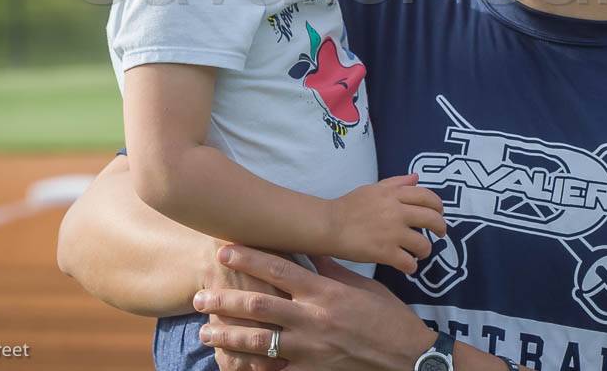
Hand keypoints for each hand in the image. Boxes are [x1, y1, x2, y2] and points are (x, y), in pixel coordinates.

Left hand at [195, 247, 437, 370]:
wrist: (406, 356)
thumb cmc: (388, 316)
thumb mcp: (362, 286)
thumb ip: (331, 269)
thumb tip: (308, 248)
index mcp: (325, 292)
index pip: (280, 269)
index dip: (249, 258)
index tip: (224, 250)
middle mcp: (313, 318)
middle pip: (259, 305)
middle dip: (226, 300)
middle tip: (200, 296)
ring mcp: (310, 348)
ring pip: (260, 341)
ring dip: (229, 335)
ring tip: (206, 332)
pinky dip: (252, 370)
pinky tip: (232, 367)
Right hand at [328, 174, 445, 273]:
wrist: (329, 225)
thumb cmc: (349, 206)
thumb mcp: (373, 188)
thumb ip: (396, 183)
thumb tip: (417, 177)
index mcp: (394, 194)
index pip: (427, 197)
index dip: (438, 206)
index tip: (439, 213)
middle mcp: (397, 212)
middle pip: (432, 219)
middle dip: (441, 228)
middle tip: (439, 234)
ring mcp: (392, 233)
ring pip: (424, 244)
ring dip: (425, 250)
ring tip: (419, 253)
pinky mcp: (385, 253)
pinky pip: (408, 263)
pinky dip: (411, 266)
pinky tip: (407, 266)